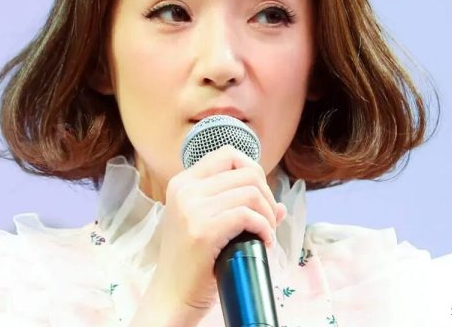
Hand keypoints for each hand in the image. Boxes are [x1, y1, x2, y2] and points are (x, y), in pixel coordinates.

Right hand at [131, 145, 287, 325]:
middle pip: (247, 172)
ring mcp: (192, 209)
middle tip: (267, 221)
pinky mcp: (203, 231)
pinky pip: (248, 215)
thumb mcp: (206, 225)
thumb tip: (280, 207)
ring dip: (268, 215)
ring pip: (251, 193)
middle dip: (267, 196)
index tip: (259, 197)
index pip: (228, 154)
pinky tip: (263, 242)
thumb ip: (237, 207)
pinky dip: (264, 228)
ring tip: (265, 233)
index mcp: (183, 182)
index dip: (253, 171)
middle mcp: (185, 190)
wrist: (171, 296)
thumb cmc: (191, 263)